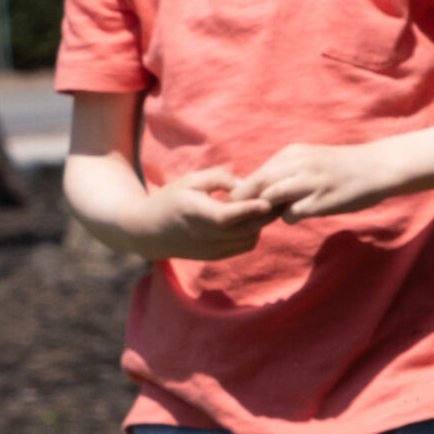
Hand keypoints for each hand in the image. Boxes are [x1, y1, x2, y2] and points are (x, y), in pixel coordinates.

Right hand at [136, 166, 278, 260]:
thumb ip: (217, 178)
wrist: (149, 232)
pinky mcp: (217, 255)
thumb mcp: (188, 181)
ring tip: (269, 207)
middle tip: (285, 197)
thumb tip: (244, 183)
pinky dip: (253, 233)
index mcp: (198, 214)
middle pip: (246, 228)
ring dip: (261, 223)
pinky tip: (252, 220)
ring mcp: (213, 248)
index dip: (248, 209)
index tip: (267, 201)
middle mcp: (207, 235)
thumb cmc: (169, 200)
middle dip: (268, 214)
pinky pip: (245, 245)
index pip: (227, 215)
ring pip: (250, 238)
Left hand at [235, 143, 391, 221]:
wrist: (379, 166)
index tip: (241, 207)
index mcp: (291, 154)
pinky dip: (290, 218)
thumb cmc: (340, 168)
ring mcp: (310, 181)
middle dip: (245, 203)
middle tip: (245, 217)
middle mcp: (297, 163)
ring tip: (274, 216)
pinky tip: (301, 215)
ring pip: (270, 198)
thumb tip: (255, 191)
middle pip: (256, 185)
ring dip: (267, 212)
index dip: (244, 193)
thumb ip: (284, 172)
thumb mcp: (308, 160)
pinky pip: (291, 213)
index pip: (255, 175)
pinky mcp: (322, 199)